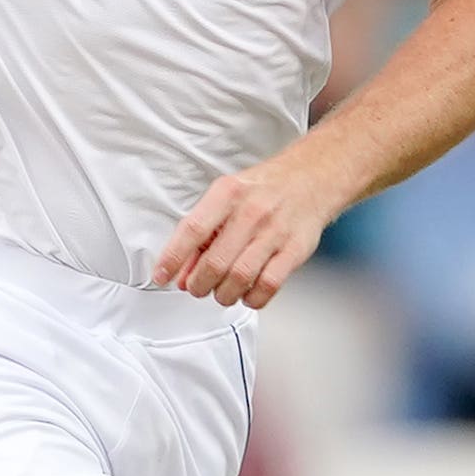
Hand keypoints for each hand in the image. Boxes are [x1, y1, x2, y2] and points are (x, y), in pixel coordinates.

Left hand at [152, 161, 337, 307]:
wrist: (312, 177)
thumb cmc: (263, 189)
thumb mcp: (227, 197)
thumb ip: (203, 233)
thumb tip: (181, 272)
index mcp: (228, 193)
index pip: (192, 230)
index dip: (173, 258)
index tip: (162, 276)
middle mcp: (251, 212)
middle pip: (216, 262)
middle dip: (199, 284)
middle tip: (197, 287)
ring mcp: (275, 231)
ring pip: (240, 278)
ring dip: (224, 294)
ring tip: (221, 292)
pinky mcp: (295, 249)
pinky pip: (269, 285)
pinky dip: (252, 298)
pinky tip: (247, 294)